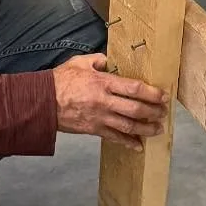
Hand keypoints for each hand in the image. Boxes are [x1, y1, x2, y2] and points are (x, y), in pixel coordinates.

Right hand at [53, 53, 167, 148]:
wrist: (41, 102)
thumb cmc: (60, 81)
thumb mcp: (80, 62)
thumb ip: (98, 60)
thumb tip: (110, 59)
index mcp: (103, 83)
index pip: (133, 88)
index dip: (151, 93)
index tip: (163, 96)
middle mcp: (104, 102)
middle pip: (135, 109)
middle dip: (153, 112)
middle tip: (164, 113)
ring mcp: (99, 118)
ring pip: (128, 126)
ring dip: (146, 129)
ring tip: (158, 129)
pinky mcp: (93, 130)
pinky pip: (114, 138)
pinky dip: (128, 143)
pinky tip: (139, 146)